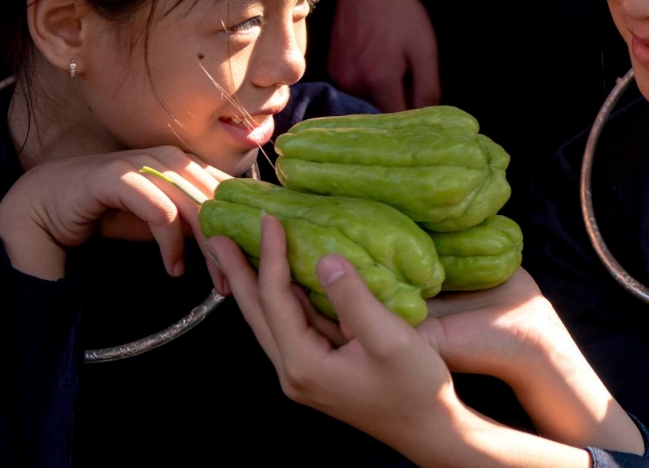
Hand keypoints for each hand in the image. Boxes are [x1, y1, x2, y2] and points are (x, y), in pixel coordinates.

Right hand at [0, 146, 227, 290]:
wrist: (47, 204)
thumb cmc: (107, 210)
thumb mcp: (159, 219)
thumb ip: (191, 222)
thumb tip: (229, 241)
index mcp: (184, 162)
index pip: (228, 188)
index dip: (244, 221)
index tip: (256, 255)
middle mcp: (169, 158)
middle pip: (216, 199)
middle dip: (232, 241)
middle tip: (238, 278)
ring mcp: (143, 164)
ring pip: (193, 204)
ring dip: (207, 247)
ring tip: (214, 280)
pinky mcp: (117, 177)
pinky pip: (159, 211)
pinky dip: (171, 243)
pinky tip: (174, 268)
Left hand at [210, 217, 631, 463]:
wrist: (431, 429)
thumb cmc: (415, 388)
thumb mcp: (389, 339)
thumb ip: (354, 298)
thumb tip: (325, 259)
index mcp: (305, 364)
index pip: (276, 299)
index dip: (271, 255)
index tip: (270, 219)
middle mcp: (295, 371)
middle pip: (257, 313)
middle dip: (238, 273)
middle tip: (217, 237)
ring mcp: (305, 374)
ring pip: (271, 320)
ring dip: (256, 285)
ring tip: (240, 254)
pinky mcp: (320, 371)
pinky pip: (292, 327)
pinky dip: (282, 298)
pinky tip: (285, 282)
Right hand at [325, 0, 440, 111]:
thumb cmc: (399, 13)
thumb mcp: (424, 49)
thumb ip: (428, 87)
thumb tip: (430, 118)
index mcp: (379, 79)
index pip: (398, 119)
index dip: (413, 120)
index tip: (424, 116)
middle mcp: (354, 84)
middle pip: (381, 114)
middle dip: (398, 107)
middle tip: (412, 88)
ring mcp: (340, 78)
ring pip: (368, 104)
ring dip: (383, 96)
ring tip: (393, 69)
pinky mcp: (333, 72)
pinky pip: (356, 91)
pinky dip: (369, 86)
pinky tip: (378, 65)